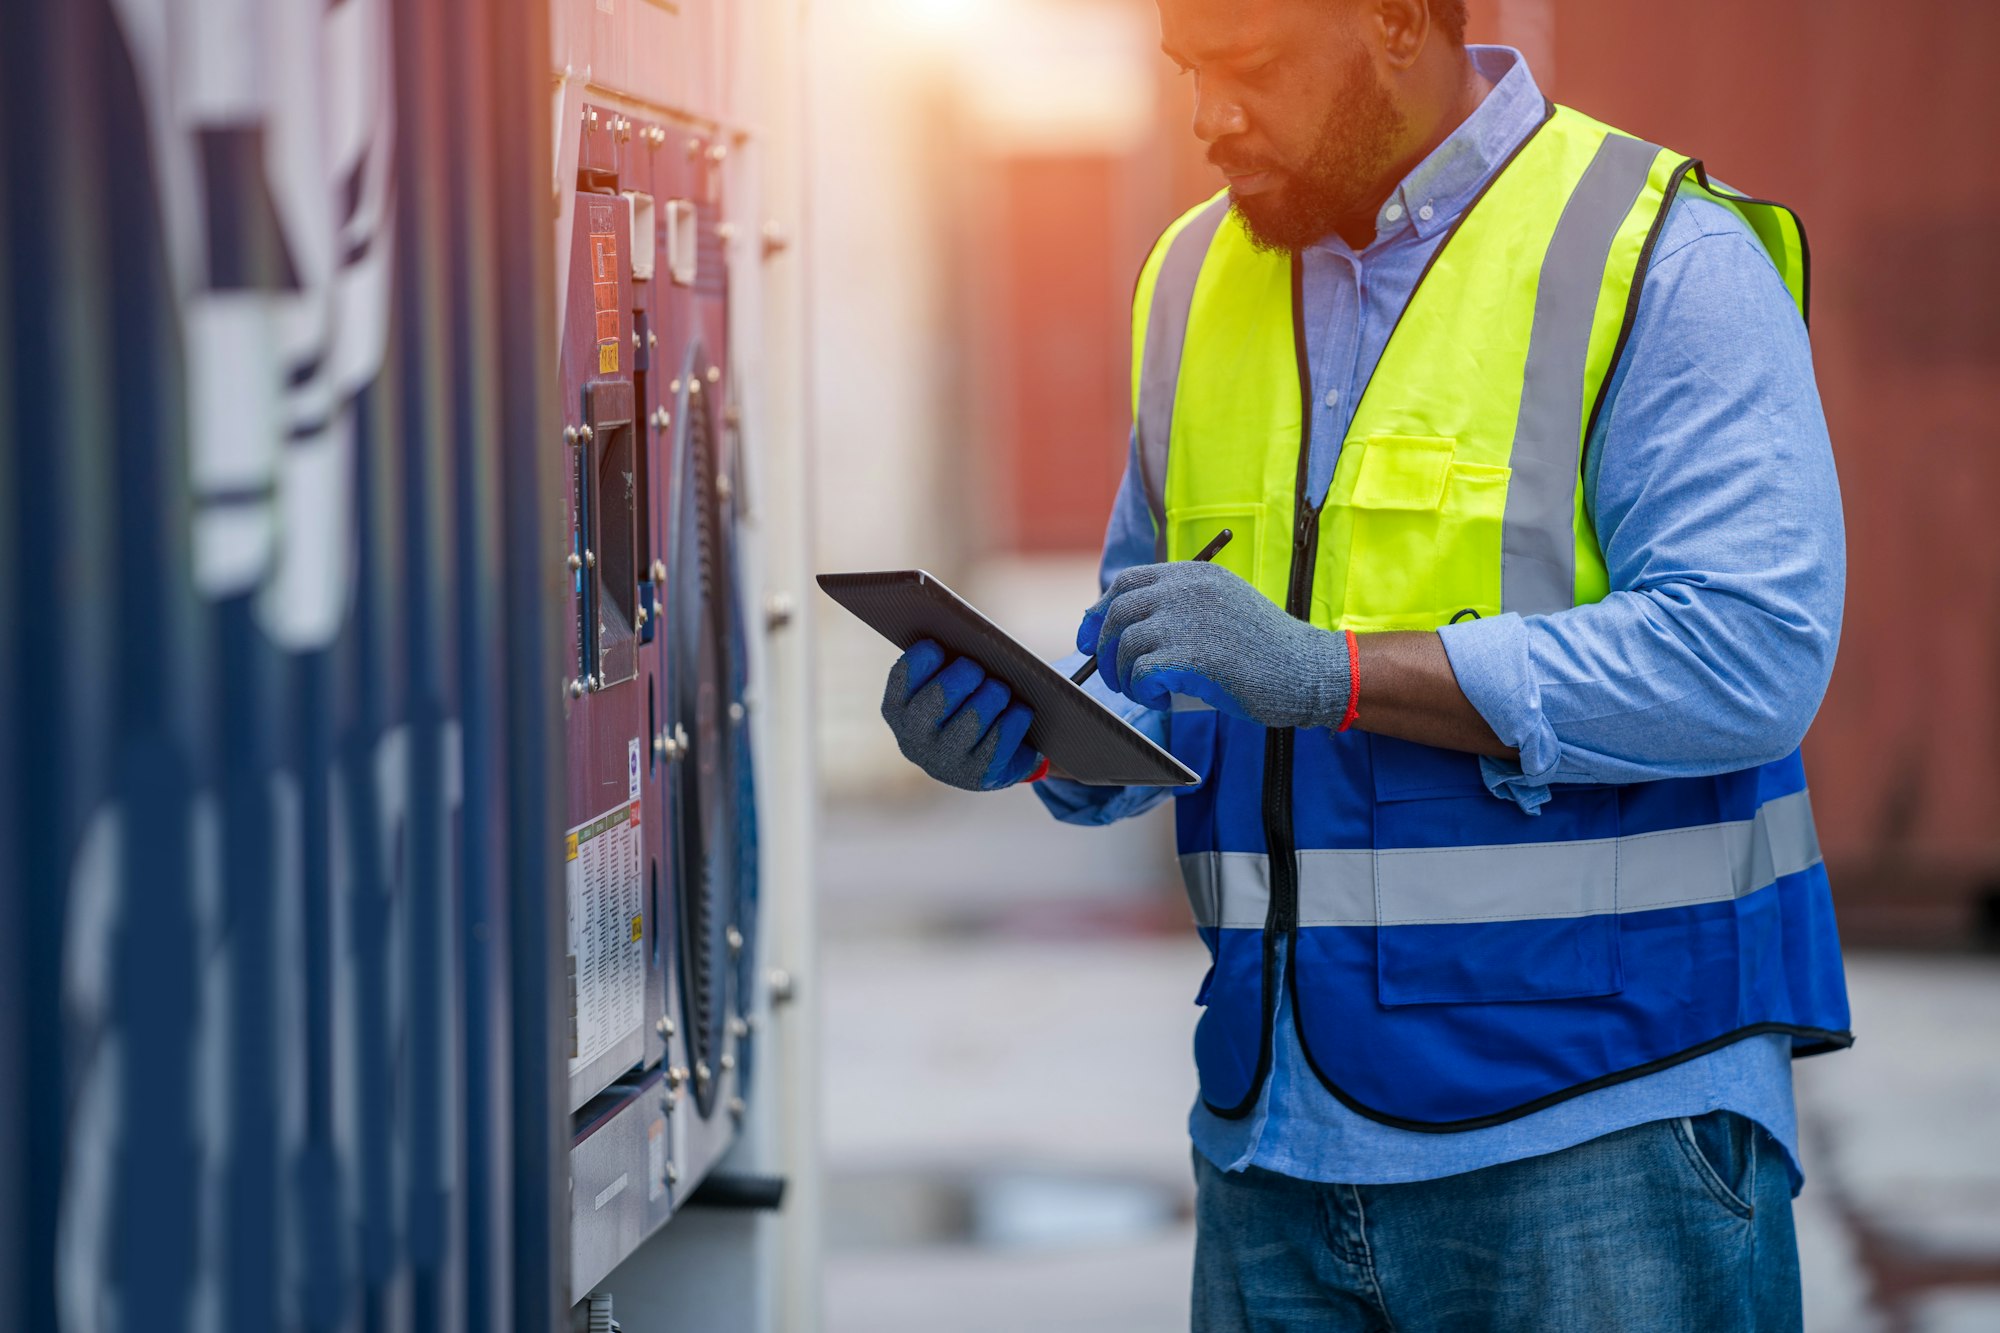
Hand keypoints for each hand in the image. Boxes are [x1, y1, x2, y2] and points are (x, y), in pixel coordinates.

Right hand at [880, 639, 1042, 790]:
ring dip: (995, 694)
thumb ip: (942, 664)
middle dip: (966, 673)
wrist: (986, 764)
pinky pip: (1002, 736)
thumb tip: (969, 634)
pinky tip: (1020, 709)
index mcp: (897, 711)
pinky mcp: (979, 775)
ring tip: (1001, 689)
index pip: (903, 675)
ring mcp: (946, 761)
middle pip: (941, 693)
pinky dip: (1016, 717)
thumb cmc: (962, 709)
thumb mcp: (943, 691)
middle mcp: (914, 740)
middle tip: (979, 667)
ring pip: (976, 714)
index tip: (940, 645)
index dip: (923, 656)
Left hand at [1076, 562, 1352, 728]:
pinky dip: (1142, 692)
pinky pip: (1142, 674)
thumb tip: (1123, 628)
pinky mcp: (1192, 656)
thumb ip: (1181, 606)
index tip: (1092, 639)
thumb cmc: (1265, 649)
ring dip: (1125, 677)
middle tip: (1114, 676)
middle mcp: (1187, 589)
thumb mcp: (1221, 607)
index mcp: (1193, 574)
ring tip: (1144, 692)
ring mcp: (1188, 620)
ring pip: (1124, 647)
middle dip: (1105, 649)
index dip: (1101, 612)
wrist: (1307, 671)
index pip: (1127, 583)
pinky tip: (1160, 699)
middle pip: (1117, 614)